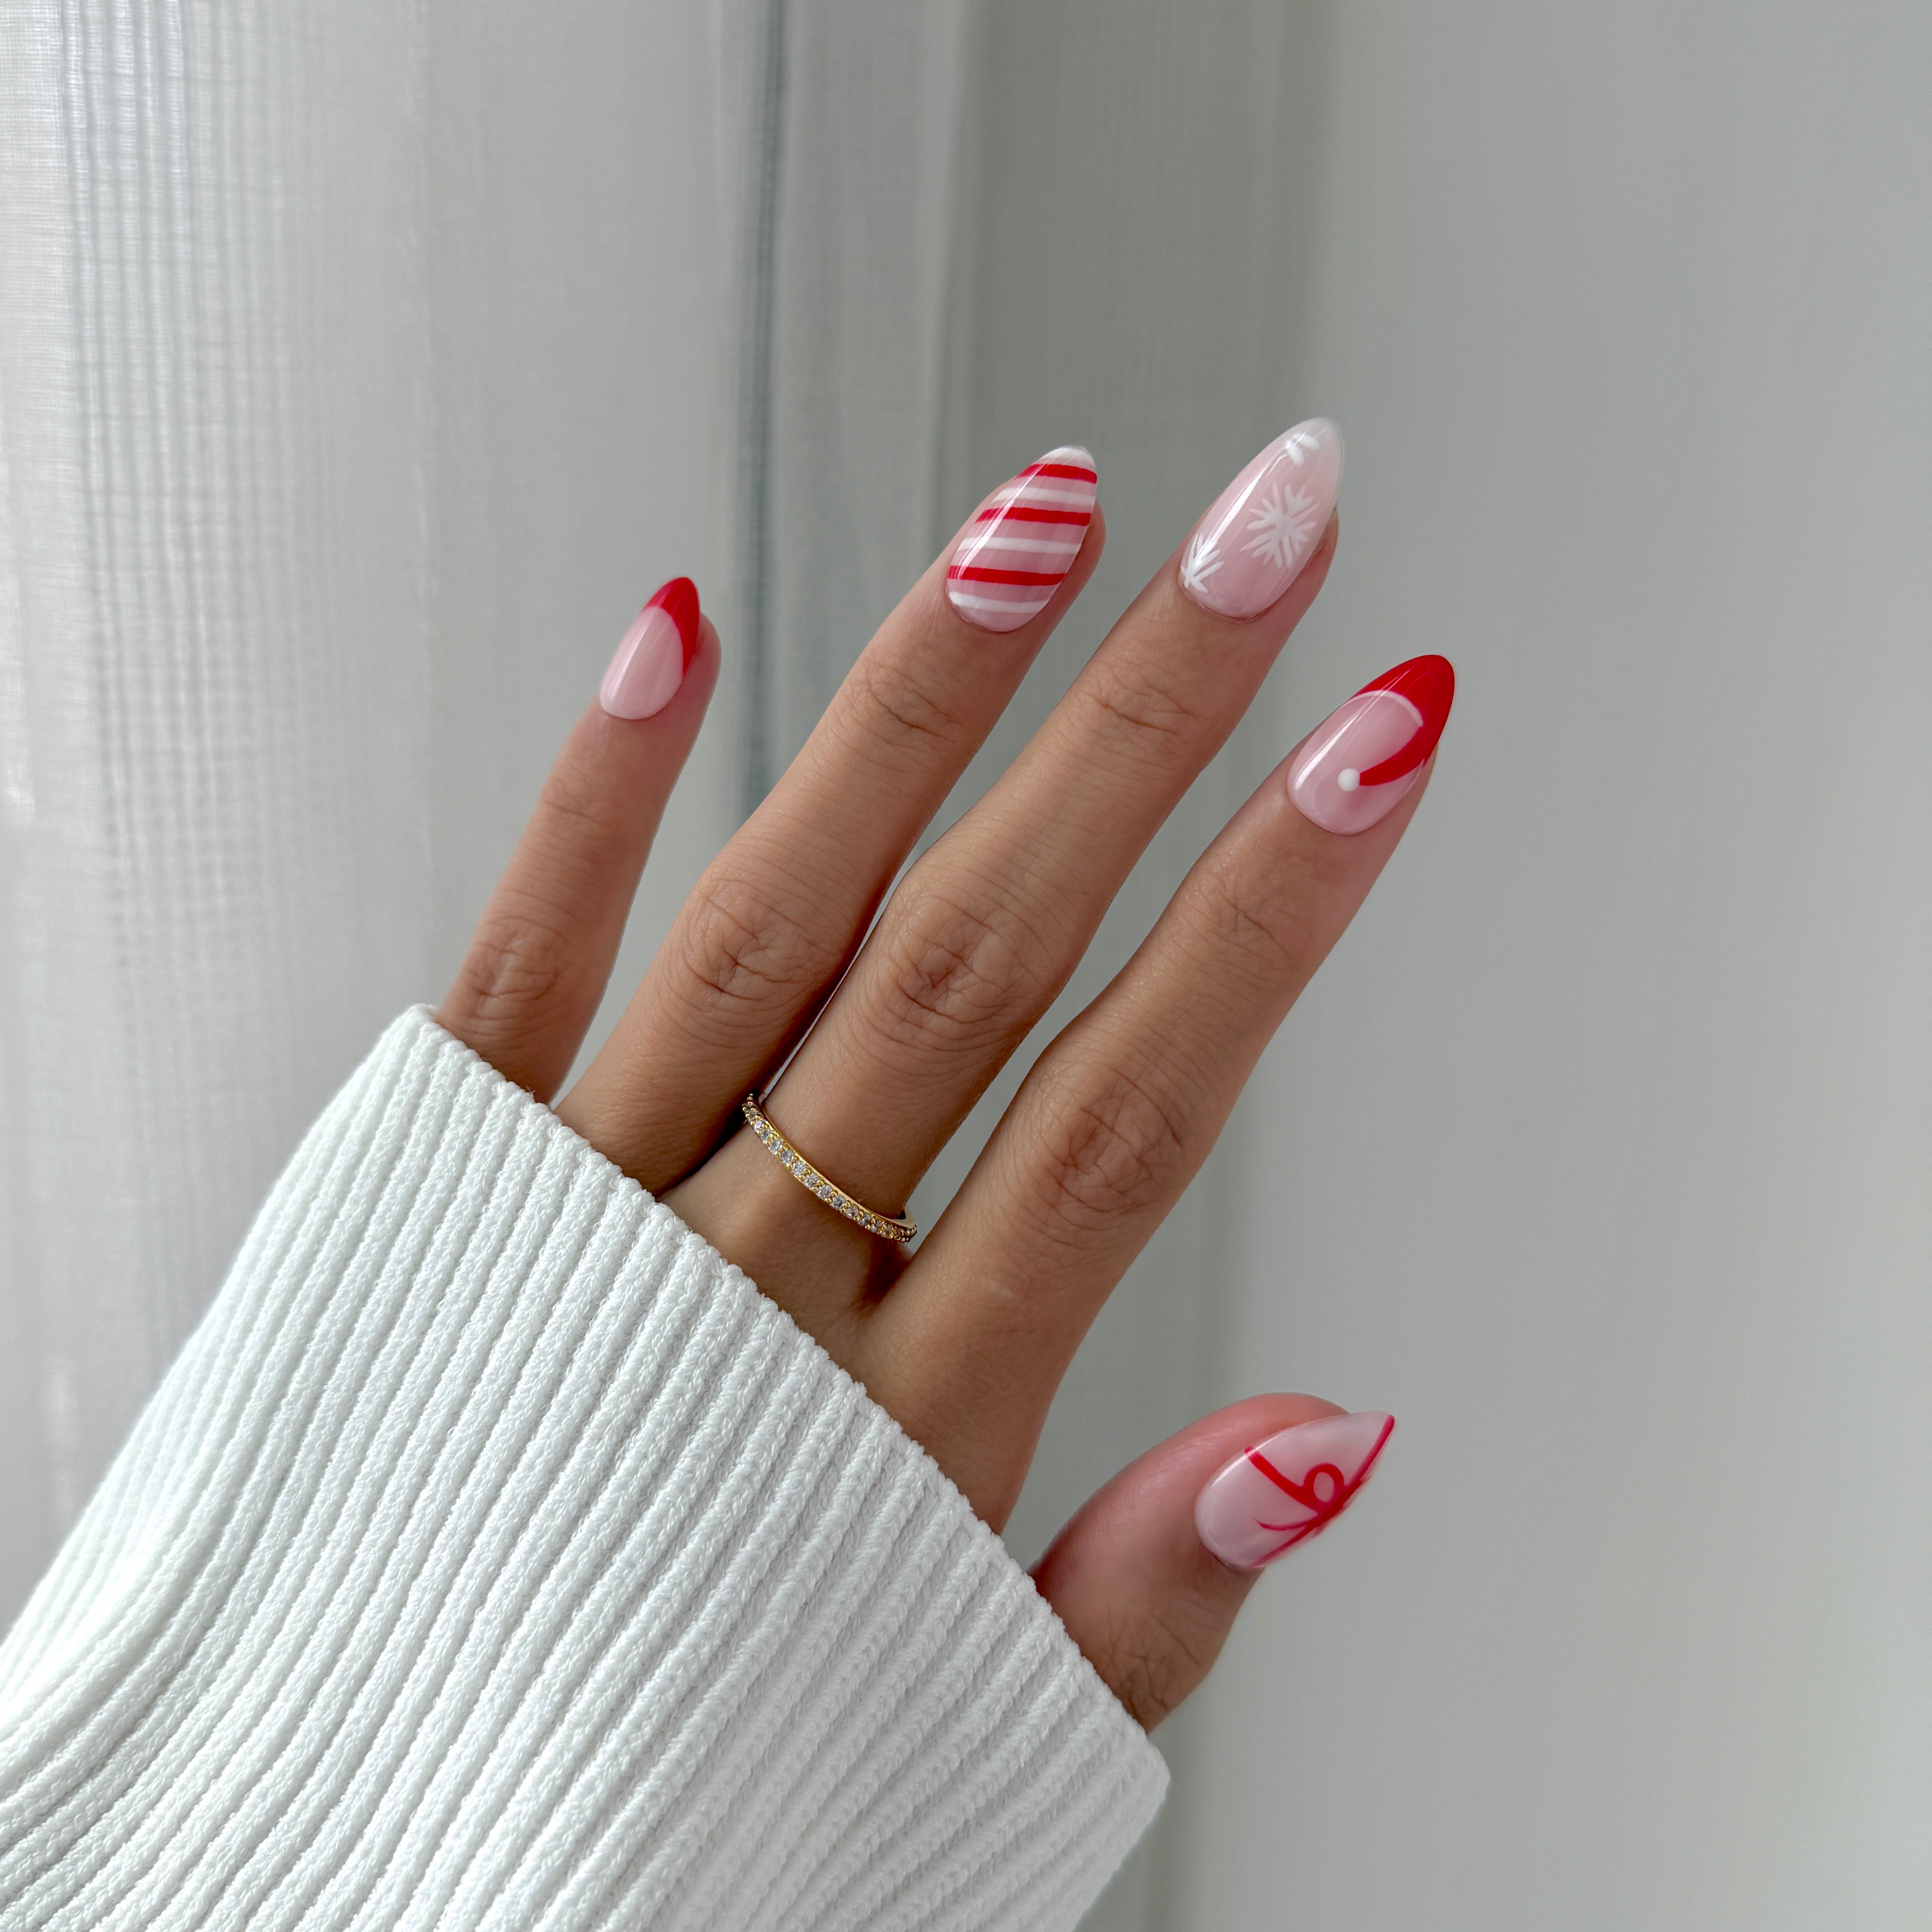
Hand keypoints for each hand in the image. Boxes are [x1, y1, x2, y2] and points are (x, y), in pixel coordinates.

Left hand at [437, 428, 1451, 1725]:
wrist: (381, 1832)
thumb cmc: (692, 1777)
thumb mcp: (959, 1728)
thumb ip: (1142, 1591)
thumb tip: (1330, 1440)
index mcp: (895, 1423)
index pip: (1129, 1111)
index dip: (1272, 914)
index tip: (1382, 737)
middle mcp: (739, 1284)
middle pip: (976, 963)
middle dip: (1143, 731)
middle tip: (1262, 537)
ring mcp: (577, 1214)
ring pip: (772, 922)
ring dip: (913, 713)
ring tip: (1036, 526)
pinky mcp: (433, 1185)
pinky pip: (514, 968)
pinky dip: (590, 799)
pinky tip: (669, 628)